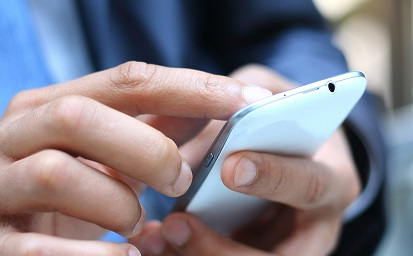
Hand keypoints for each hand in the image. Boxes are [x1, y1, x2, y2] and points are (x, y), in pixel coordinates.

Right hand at [0, 62, 271, 254]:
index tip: (246, 102)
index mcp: (51, 106)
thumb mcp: (106, 153)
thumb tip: (216, 105)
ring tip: (136, 224)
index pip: (127, 81)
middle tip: (180, 181)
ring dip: (116, 204)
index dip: (191, 89)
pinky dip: (95, 255)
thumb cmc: (72, 191)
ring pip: (58, 174)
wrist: (11, 232)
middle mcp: (16, 136)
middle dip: (146, 149)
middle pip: (80, 116)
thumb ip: (150, 127)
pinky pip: (41, 249)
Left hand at [133, 65, 360, 255]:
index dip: (273, 177)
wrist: (297, 155)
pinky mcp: (264, 250)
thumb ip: (246, 103)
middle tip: (176, 224)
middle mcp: (318, 223)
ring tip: (159, 236)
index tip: (230, 167)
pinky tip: (160, 242)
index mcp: (332, 178)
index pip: (310, 184)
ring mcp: (292, 246)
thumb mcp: (276, 98)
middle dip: (226, 247)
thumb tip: (201, 118)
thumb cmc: (288, 123)